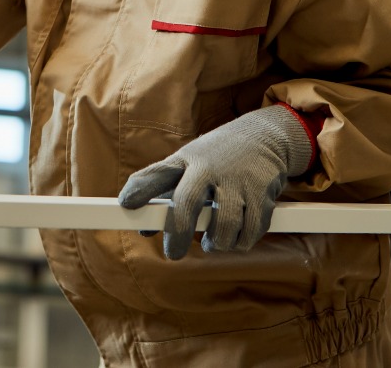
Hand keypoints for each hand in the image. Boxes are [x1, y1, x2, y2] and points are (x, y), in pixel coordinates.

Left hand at [118, 105, 313, 259]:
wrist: (265, 135)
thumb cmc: (217, 156)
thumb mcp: (188, 163)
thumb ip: (164, 192)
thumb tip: (143, 229)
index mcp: (188, 159)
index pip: (158, 173)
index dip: (140, 189)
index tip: (125, 205)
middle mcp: (210, 167)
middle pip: (187, 203)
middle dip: (178, 234)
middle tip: (173, 253)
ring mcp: (238, 179)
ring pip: (224, 227)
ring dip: (217, 243)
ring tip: (214, 242)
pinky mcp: (262, 192)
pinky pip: (250, 231)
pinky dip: (242, 241)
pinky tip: (237, 237)